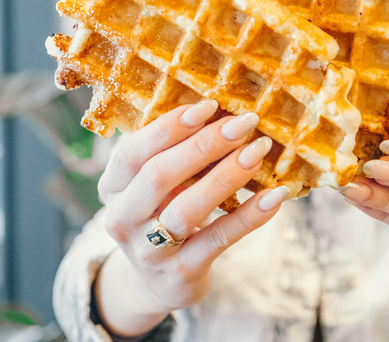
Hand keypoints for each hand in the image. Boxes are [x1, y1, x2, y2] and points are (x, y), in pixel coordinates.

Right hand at [95, 100, 287, 335]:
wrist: (158, 283)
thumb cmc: (163, 215)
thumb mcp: (156, 186)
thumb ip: (176, 154)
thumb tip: (222, 113)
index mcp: (113, 187)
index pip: (133, 152)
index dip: (169, 127)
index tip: (208, 105)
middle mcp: (122, 218)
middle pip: (158, 175)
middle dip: (204, 145)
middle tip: (243, 123)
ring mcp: (150, 249)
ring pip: (187, 208)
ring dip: (226, 176)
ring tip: (258, 151)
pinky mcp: (181, 272)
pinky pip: (218, 239)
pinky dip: (249, 216)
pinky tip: (275, 196)